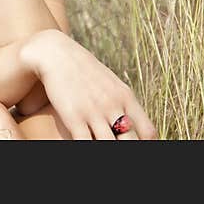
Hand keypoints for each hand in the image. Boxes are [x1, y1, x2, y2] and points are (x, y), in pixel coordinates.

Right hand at [19, 29, 156, 139]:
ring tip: (99, 144)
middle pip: (130, 141)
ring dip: (106, 149)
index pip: (148, 132)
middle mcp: (113, 105)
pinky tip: (82, 147)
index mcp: (125, 97)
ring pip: (109, 145)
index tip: (136, 147)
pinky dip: (87, 150)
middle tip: (117, 145)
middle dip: (127, 148)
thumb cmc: (83, 70)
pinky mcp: (74, 117)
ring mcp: (94, 112)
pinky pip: (85, 144)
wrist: (56, 53)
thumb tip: (132, 124)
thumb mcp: (110, 83)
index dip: (145, 145)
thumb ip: (123, 104)